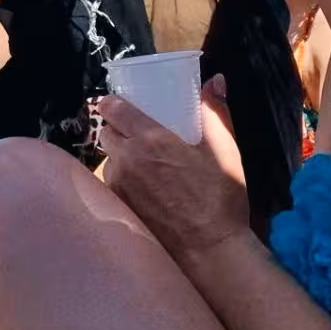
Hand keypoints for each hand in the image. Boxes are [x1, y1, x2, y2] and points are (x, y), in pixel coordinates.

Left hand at [97, 75, 248, 264]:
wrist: (210, 248)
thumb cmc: (220, 197)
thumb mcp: (223, 150)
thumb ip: (215, 112)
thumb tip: (214, 80)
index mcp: (150, 140)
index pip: (113, 109)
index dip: (112, 103)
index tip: (119, 102)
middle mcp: (127, 159)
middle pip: (107, 133)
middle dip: (116, 129)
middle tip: (135, 133)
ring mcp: (119, 184)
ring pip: (108, 159)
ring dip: (119, 156)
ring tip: (141, 162)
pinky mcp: (119, 206)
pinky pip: (111, 183)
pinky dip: (121, 179)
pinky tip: (142, 187)